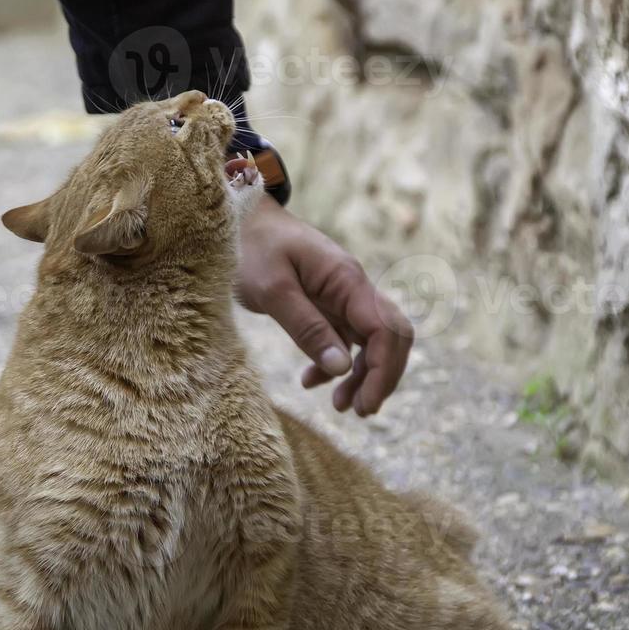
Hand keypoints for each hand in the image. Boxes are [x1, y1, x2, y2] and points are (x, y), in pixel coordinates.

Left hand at [235, 197, 412, 415]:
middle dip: (383, 376)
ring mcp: (342, 295)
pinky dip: (336, 363)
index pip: (386, 330)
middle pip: (391, 336)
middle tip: (360, 411)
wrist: (237, 218)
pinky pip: (345, 337)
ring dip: (363, 375)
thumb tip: (343, 368)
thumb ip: (307, 328)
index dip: (383, 371)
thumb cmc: (250, 247)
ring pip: (371, 340)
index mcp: (347, 280)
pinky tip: (312, 382)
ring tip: (342, 406)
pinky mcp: (326, 303)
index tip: (364, 405)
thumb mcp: (272, 290)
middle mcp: (353, 287)